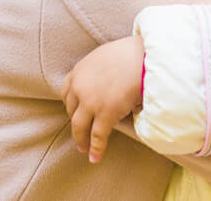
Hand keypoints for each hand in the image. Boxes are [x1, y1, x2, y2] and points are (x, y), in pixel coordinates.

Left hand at [61, 35, 144, 162]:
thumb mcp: (106, 56)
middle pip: (71, 111)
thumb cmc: (131, 53)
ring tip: (84, 149)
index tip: (74, 111)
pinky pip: (98, 136)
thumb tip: (106, 81)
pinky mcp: (105, 114)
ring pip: (79, 127)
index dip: (70, 105)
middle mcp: (80, 87)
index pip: (66, 92)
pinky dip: (96, 149)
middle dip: (75, 123)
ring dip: (81, 140)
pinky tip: (95, 158)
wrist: (143, 57)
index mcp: (79, 71)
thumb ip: (99, 69)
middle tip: (79, 132)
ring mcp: (91, 102)